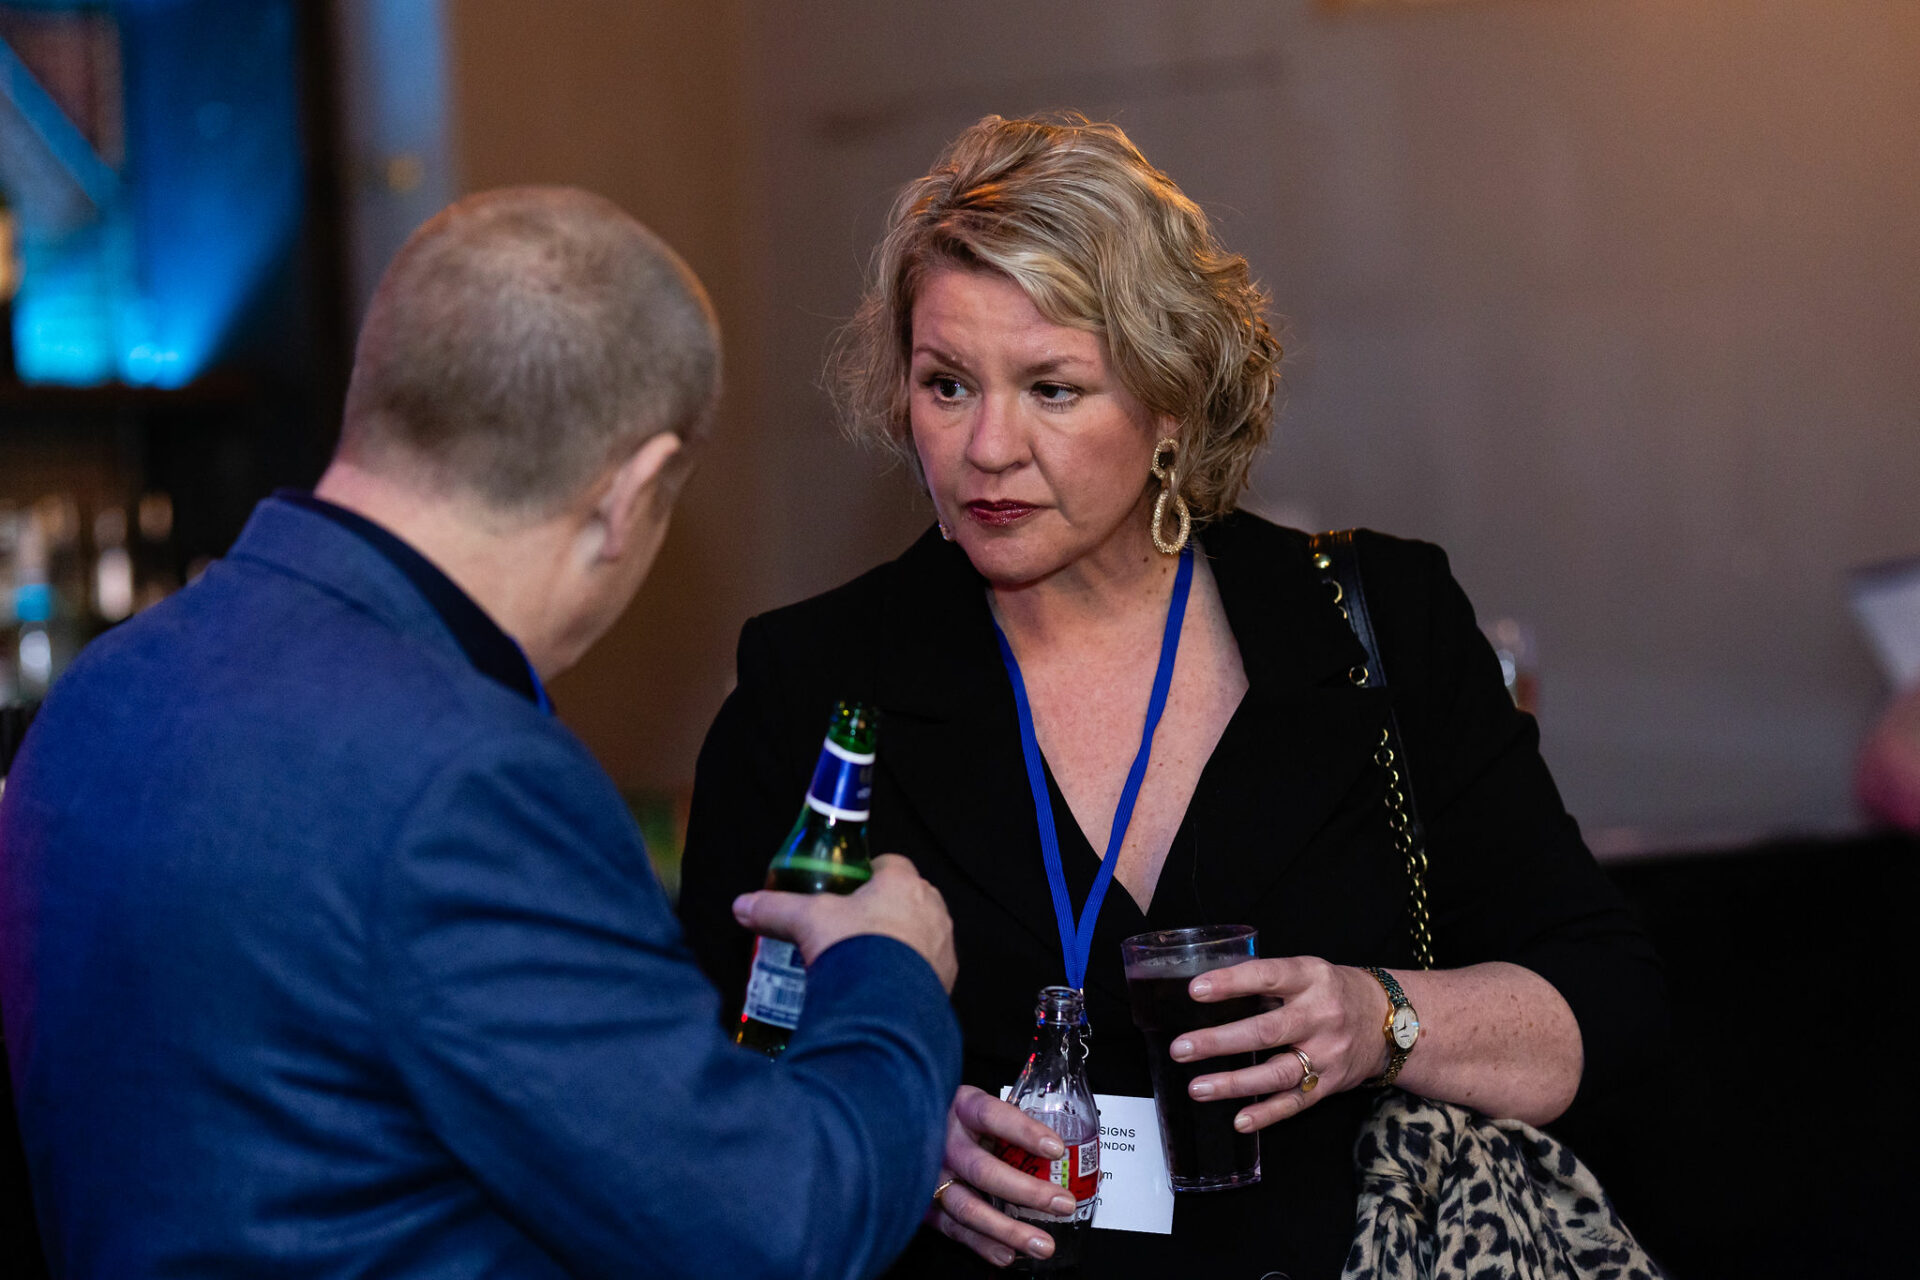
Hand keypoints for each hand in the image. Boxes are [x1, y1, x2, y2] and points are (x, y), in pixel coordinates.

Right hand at [731, 853, 957, 990]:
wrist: (885, 1007)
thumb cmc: (853, 948)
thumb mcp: (807, 921)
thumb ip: (775, 909)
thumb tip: (742, 905)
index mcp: (902, 883)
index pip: (890, 863)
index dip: (868, 872)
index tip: (848, 887)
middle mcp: (932, 908)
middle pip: (908, 898)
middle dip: (884, 909)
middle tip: (852, 928)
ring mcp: (942, 944)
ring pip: (921, 933)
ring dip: (900, 941)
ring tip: (866, 961)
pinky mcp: (946, 979)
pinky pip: (928, 968)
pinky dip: (908, 973)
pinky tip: (882, 987)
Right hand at [925, 1086, 1076, 1267]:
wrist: (906, 1128)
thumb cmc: (956, 1117)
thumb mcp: (977, 1104)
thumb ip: (1007, 1122)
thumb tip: (1062, 1146)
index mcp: (960, 1108)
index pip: (992, 1116)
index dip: (1024, 1132)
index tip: (1057, 1148)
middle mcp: (942, 1142)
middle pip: (984, 1170)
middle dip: (1028, 1192)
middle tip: (1063, 1203)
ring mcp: (930, 1176)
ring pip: (969, 1207)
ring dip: (1009, 1229)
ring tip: (1043, 1244)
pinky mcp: (924, 1205)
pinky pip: (954, 1229)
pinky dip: (982, 1245)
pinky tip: (1008, 1255)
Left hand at [1170, 956, 1390, 1132]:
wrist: (1389, 1021)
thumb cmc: (1334, 991)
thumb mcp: (1308, 971)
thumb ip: (1268, 982)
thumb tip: (1212, 992)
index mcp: (1310, 978)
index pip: (1266, 977)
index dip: (1231, 983)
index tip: (1195, 990)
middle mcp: (1320, 1016)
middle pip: (1266, 1031)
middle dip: (1219, 1041)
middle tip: (1181, 1049)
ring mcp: (1327, 1053)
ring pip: (1277, 1072)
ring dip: (1234, 1083)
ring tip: (1197, 1087)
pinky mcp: (1330, 1083)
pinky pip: (1295, 1102)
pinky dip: (1267, 1114)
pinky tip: (1239, 1120)